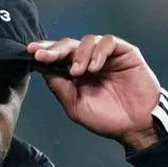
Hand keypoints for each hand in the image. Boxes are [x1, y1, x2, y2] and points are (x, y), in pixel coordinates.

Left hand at [28, 35, 163, 152]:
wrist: (136, 126)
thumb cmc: (108, 119)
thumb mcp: (76, 106)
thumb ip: (60, 88)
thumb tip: (42, 70)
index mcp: (77, 74)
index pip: (58, 57)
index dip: (45, 52)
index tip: (31, 52)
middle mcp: (90, 61)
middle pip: (69, 45)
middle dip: (54, 49)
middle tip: (43, 55)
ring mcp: (107, 56)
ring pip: (87, 40)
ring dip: (79, 54)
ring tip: (78, 72)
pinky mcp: (125, 52)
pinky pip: (108, 42)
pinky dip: (98, 52)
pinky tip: (94, 68)